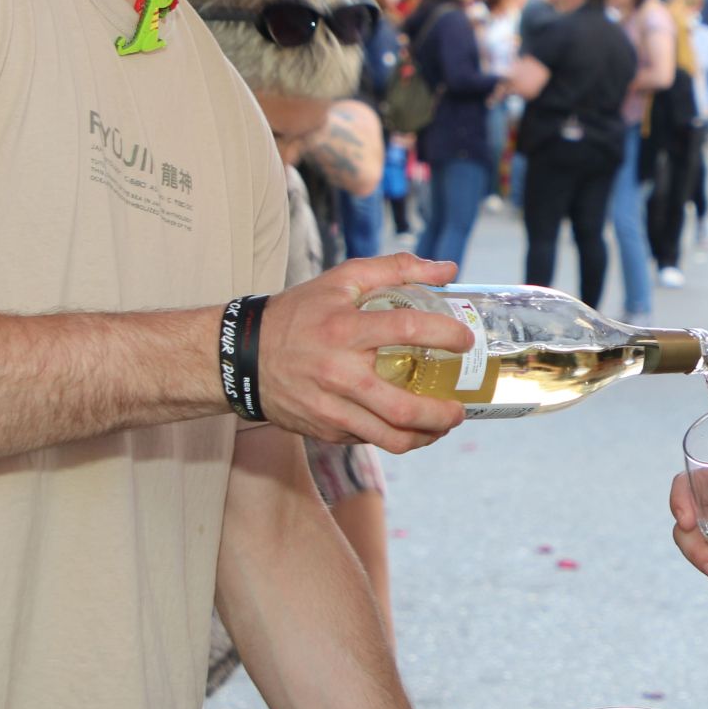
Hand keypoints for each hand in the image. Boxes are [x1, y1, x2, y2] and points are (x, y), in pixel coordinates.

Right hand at [255, 252, 476, 452]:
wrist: (242, 355)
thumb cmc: (299, 314)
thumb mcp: (342, 279)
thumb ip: (396, 268)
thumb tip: (446, 269)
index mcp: (345, 329)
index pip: (409, 329)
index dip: (446, 335)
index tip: (465, 341)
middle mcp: (339, 373)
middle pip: (404, 407)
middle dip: (443, 413)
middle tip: (460, 406)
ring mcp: (331, 407)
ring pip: (390, 437)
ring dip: (426, 436)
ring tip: (442, 424)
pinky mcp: (325, 429)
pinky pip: (370, 440)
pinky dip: (396, 437)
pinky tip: (410, 426)